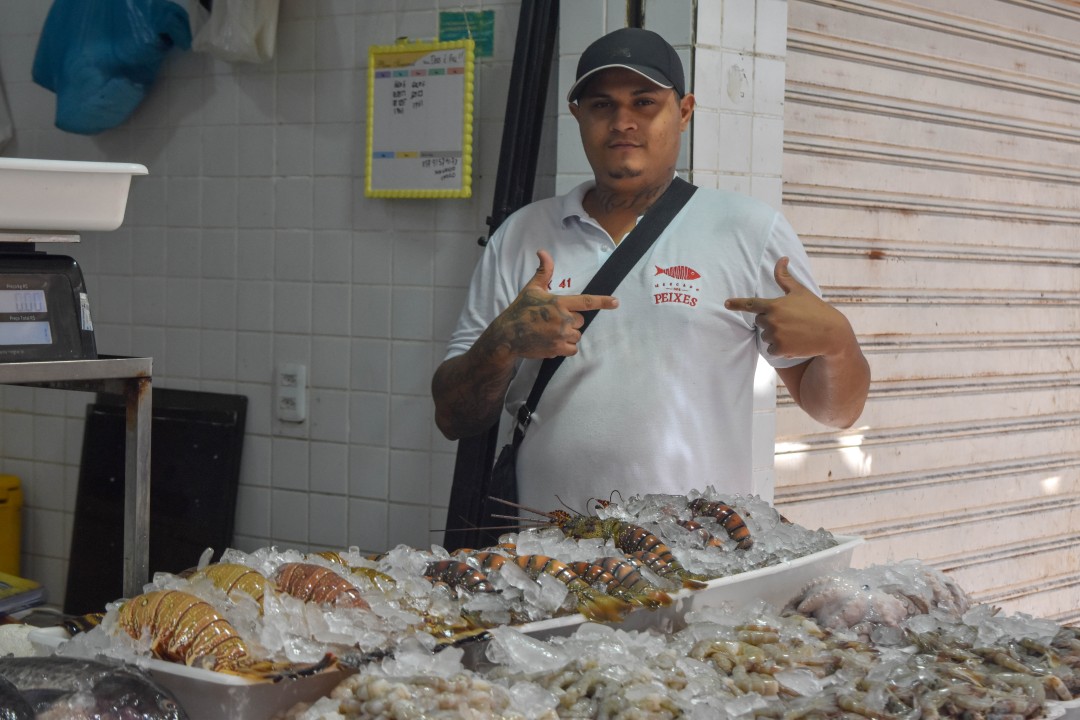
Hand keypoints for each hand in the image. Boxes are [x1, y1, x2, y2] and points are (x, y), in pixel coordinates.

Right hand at [496, 250, 618, 358]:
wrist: (508, 335)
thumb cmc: (520, 310)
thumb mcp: (532, 289)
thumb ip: (544, 272)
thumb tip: (543, 252)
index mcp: (559, 302)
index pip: (586, 301)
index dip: (603, 301)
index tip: (616, 302)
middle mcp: (563, 319)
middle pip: (580, 321)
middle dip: (570, 321)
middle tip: (553, 321)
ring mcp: (560, 335)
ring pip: (576, 336)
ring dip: (568, 335)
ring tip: (551, 332)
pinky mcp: (557, 349)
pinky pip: (572, 350)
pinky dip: (565, 348)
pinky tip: (552, 343)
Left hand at [724, 257, 852, 358]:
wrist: (831, 333)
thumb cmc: (815, 310)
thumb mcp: (799, 291)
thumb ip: (784, 277)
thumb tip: (782, 258)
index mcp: (774, 305)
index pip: (751, 304)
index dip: (737, 303)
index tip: (726, 303)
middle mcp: (772, 320)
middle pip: (760, 322)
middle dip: (771, 322)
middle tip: (790, 321)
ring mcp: (775, 336)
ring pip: (765, 337)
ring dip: (776, 336)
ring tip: (794, 332)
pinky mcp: (780, 349)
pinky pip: (771, 350)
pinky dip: (780, 349)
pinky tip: (794, 343)